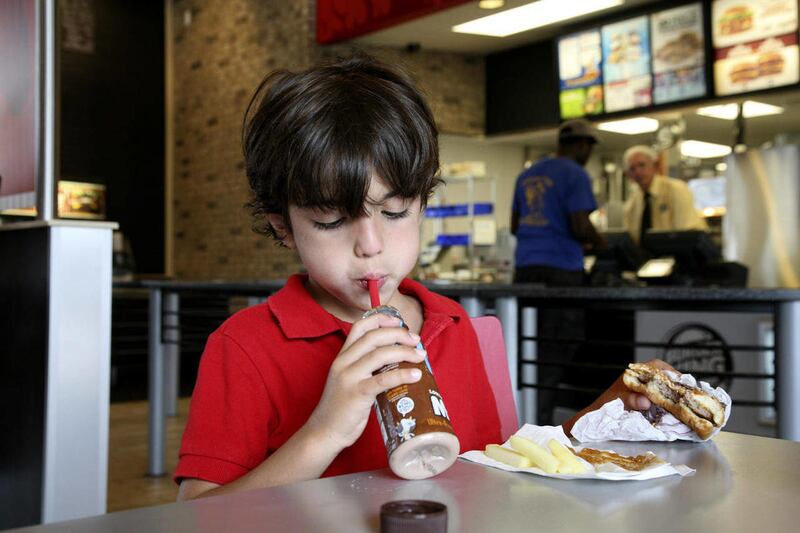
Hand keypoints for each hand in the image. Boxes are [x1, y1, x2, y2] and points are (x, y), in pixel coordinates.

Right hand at [305, 313, 425, 449]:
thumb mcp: (347, 379)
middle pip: (373, 337)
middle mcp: (343, 363)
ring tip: (419, 355)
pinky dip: (402, 375)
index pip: (359, 328)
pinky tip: (416, 375)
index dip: (380, 319)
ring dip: (404, 351)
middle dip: (398, 334)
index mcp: (341, 357)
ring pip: (380, 355)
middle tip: (416, 339)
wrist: (324, 432)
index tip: (398, 320)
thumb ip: (364, 368)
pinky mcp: (357, 394)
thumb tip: (394, 360)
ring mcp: (349, 377)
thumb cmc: (341, 407)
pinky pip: (383, 380)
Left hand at [563, 359, 676, 435]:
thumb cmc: (604, 407)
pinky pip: (657, 397)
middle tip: (688, 392)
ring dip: (671, 392)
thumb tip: (646, 401)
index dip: (670, 371)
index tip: (682, 380)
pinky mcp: (640, 400)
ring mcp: (639, 390)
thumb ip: (631, 400)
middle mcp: (637, 380)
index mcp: (632, 375)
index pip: (655, 366)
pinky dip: (666, 401)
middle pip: (661, 376)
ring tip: (684, 400)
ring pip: (660, 387)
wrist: (594, 417)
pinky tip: (673, 408)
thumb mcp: (618, 402)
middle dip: (675, 382)